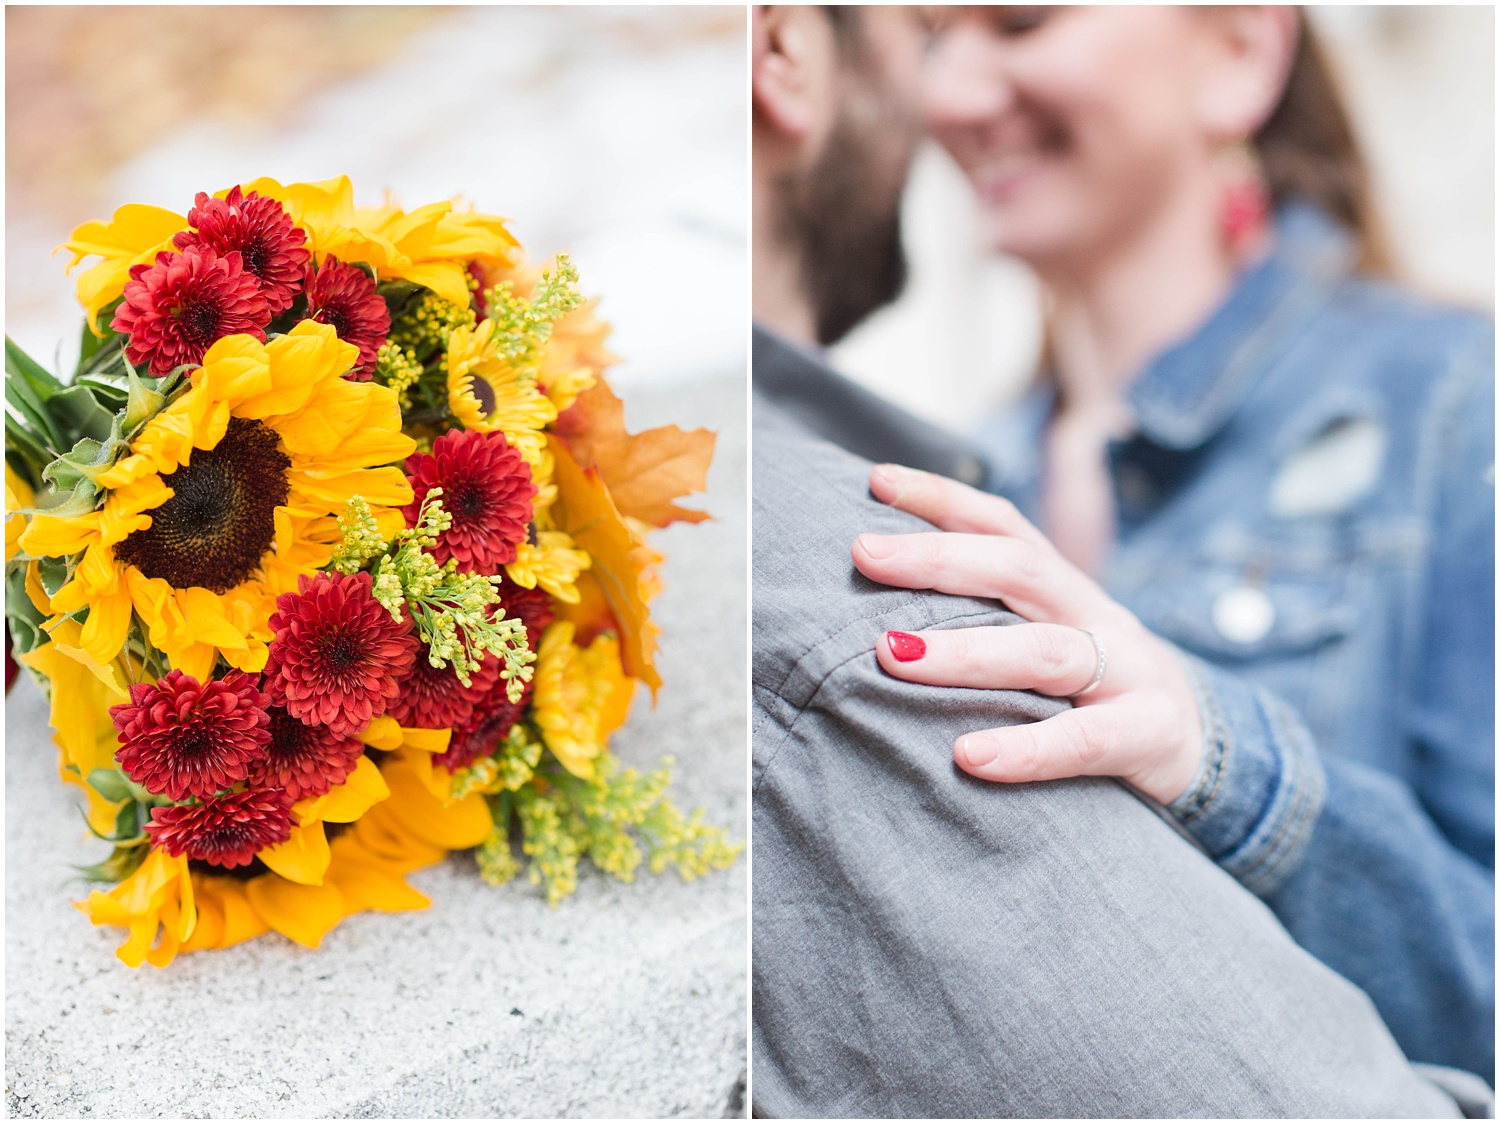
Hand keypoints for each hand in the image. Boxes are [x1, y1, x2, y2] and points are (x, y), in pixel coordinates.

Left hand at [851, 463, 1204, 805]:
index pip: (1005, 527)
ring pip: (1044, 653)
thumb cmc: (1096, 695)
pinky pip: (1085, 741)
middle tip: (864, 553)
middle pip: (1018, 571)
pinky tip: (968, 756)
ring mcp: (1128, 674)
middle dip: (936, 558)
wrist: (1200, 751)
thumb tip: (878, 611)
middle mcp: (1096, 617)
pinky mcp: (1150, 736)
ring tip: (892, 654)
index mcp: (1065, 590)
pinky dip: (1026, 750)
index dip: (943, 499)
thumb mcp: (1048, 643)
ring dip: (964, 653)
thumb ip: (988, 620)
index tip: (875, 481)